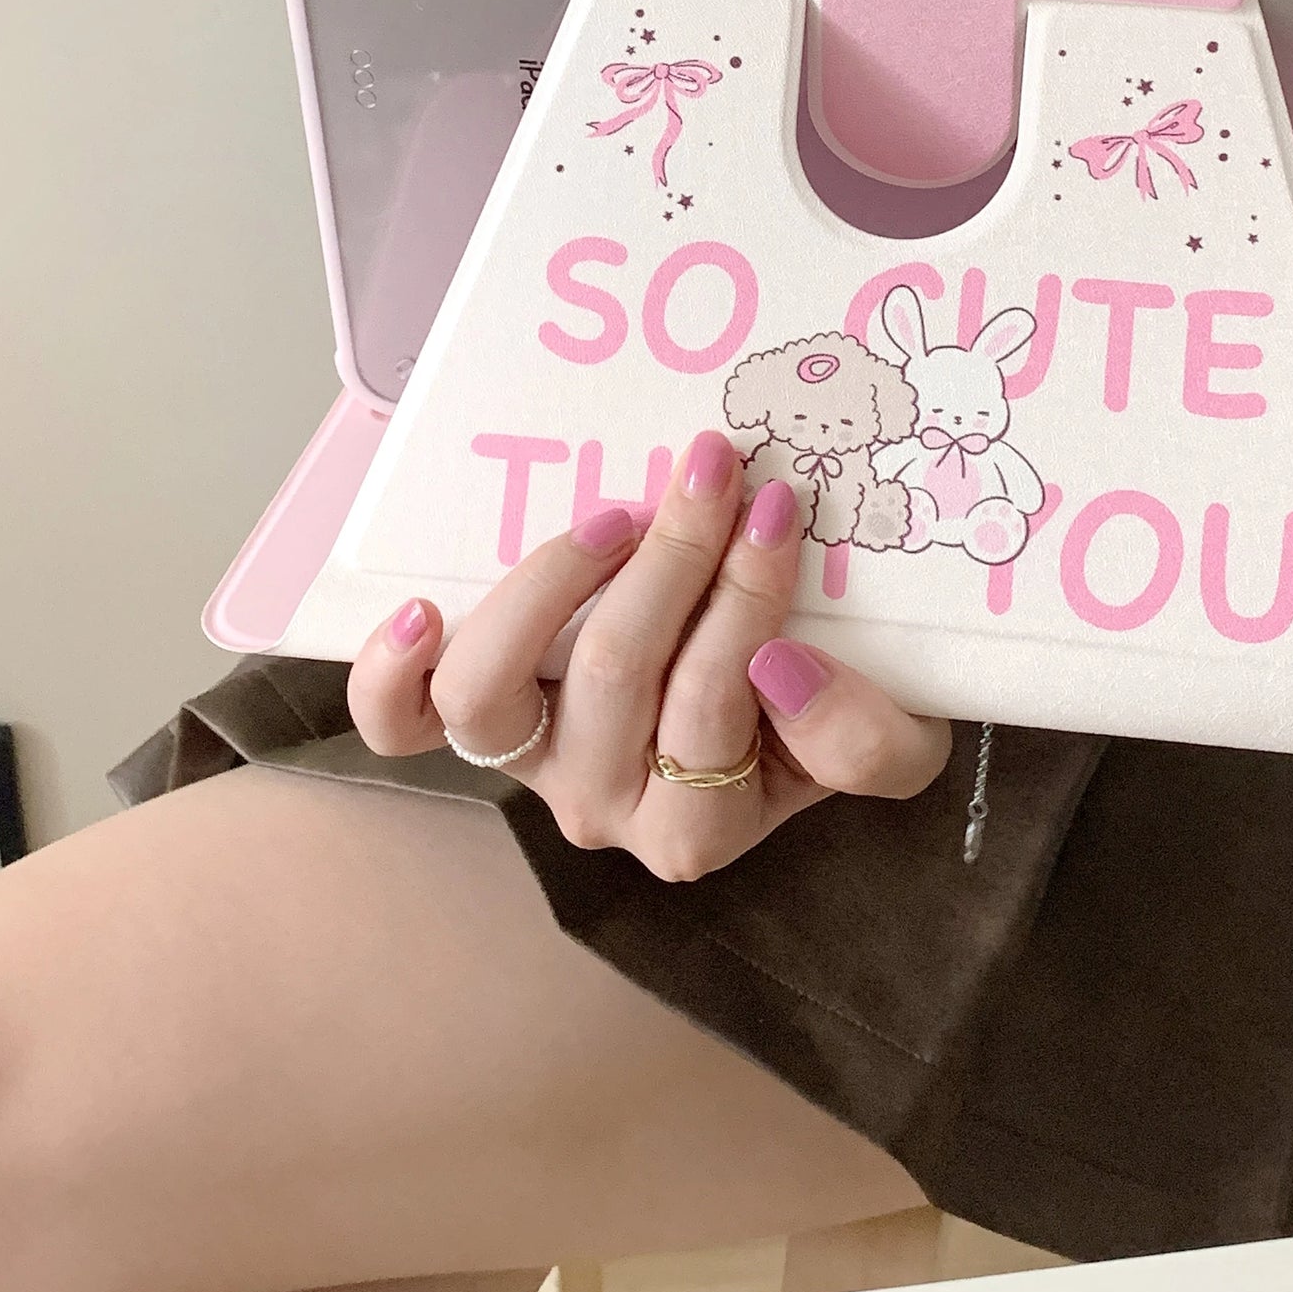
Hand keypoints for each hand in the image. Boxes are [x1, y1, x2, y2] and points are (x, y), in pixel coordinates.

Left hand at [347, 431, 951, 882]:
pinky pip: (403, 720)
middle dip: (672, 555)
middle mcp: (600, 805)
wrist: (779, 714)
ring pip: (493, 691)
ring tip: (618, 514)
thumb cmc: (828, 718)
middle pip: (612, 674)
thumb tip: (780, 665)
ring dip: (555, 580)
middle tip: (713, 467)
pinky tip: (422, 605)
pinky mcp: (470, 724)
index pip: (715, 706)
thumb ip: (867, 738)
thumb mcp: (898, 742)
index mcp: (702, 824)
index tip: (779, 507)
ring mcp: (528, 762)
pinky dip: (393, 671)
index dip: (745, 599)